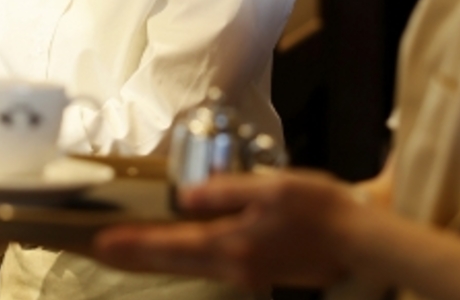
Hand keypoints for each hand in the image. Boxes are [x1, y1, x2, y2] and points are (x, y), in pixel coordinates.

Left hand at [92, 169, 363, 290]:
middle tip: (99, 250)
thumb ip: (226, 190)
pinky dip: (182, 259)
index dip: (133, 243)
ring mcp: (246, 272)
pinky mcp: (259, 271)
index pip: (170, 245)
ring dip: (154, 259)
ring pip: (187, 267)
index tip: (101, 241)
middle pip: (171, 263)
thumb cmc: (321, 207)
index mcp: (233, 243)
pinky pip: (207, 266)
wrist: (360, 240)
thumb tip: (186, 196)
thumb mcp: (272, 188)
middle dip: (133, 256)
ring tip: (127, 251)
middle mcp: (234, 265)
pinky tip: (176, 251)